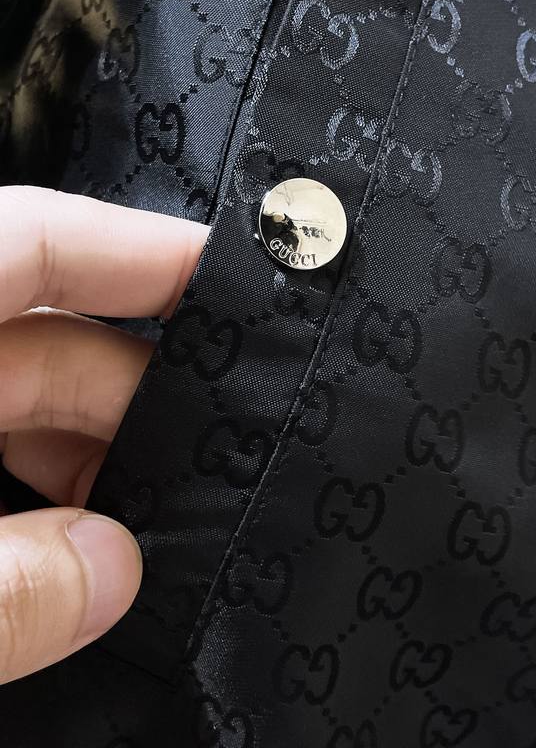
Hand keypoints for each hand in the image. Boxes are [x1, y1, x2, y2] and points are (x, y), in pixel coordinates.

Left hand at [0, 185, 209, 683]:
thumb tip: (113, 573)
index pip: (28, 241)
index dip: (137, 249)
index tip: (235, 279)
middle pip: (43, 342)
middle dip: (137, 402)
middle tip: (216, 465)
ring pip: (17, 414)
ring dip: (90, 470)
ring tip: (152, 540)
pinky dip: (33, 509)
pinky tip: (79, 562)